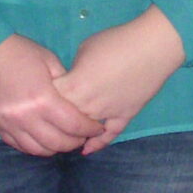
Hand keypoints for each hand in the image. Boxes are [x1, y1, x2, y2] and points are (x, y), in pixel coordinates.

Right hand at [0, 34, 102, 156]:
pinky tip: (42, 141)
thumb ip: (64, 81)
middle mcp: (26, 118)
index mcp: (43, 100)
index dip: (90, 129)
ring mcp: (9, 125)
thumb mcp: (47, 60)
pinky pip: (18, 146)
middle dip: (75, 142)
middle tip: (83, 136)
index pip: (74, 125)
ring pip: (37, 150)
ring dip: (55, 148)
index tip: (98, 128)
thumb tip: (75, 97)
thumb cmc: (16, 51)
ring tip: (64, 141)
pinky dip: (33, 147)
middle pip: (57, 143)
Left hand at [52, 7, 185, 153]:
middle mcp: (87, 104)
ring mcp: (107, 113)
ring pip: (83, 131)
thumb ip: (73, 70)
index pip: (49, 100)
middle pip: (63, 120)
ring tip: (63, 135)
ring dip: (73, 134)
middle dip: (55, 120)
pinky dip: (98, 144)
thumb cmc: (116, 42)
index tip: (40, 97)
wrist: (152, 46)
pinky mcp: (124, 116)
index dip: (42, 99)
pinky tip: (87, 150)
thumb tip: (71, 81)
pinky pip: (109, 135)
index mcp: (74, 86)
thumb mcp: (84, 49)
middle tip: (49, 119)